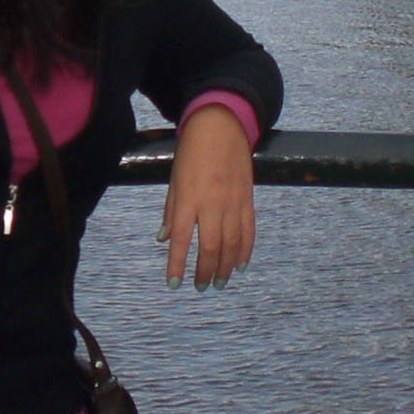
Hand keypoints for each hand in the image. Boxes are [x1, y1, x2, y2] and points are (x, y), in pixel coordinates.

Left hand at [161, 105, 255, 289]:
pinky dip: (245, 250)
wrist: (221, 126)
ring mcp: (233, 202)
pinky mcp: (248, 199)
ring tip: (220, 282)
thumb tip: (164, 239)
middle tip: (201, 287)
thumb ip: (171, 212)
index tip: (174, 285)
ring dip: (227, 267)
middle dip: (205, 272)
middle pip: (211, 247)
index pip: (182, 240)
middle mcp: (212, 204)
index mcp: (188, 199)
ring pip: (233, 244)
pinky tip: (241, 265)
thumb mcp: (174, 180)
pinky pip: (248, 230)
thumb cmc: (191, 152)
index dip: (177, 265)